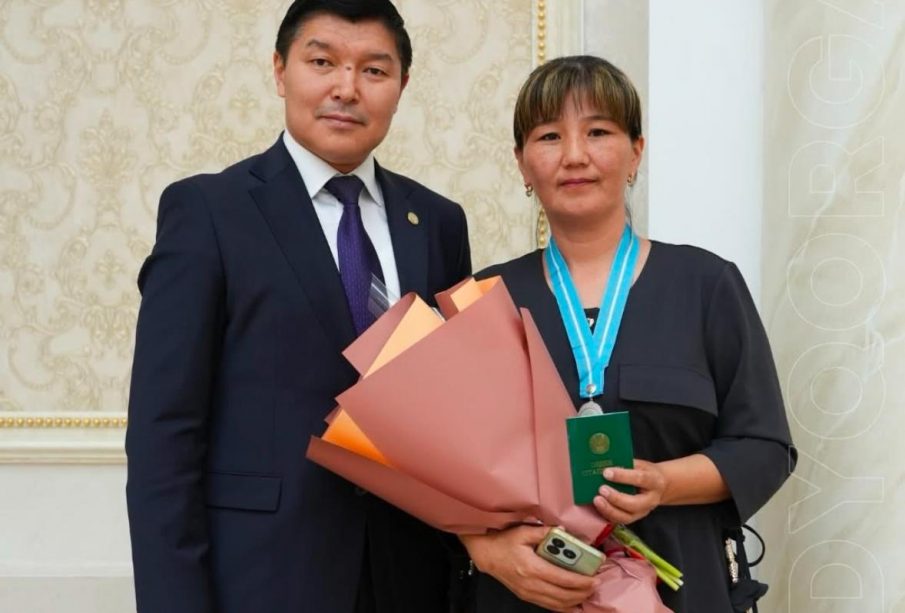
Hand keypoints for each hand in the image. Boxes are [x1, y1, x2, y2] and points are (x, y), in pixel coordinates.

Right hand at [459, 525, 598, 611]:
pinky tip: (573, 604)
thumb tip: (564, 530)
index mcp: (533, 568)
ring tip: (587, 593)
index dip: (582, 581)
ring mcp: (529, 593)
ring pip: (558, 604)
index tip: (595, 579)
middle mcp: (532, 584)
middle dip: (583, 592)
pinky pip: (549, 606)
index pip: (563, 579)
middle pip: (564, 595)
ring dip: (575, 601)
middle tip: (596, 585)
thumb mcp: (523, 532)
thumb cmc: (504, 542)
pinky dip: (564, 607)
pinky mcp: (527, 597)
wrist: (487, 555)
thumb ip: (544, 531)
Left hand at [592, 459, 666, 524]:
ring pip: (626, 517)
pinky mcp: (634, 518)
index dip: (622, 476)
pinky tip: (598, 506)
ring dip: (609, 509)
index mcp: (654, 482)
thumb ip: (626, 465)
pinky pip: (619, 520)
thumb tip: (605, 464)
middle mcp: (650, 500)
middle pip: (634, 503)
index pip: (640, 479)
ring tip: (597, 499)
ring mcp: (642, 512)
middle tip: (601, 489)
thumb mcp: (640, 465)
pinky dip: (607, 514)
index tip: (606, 472)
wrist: (659, 486)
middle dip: (616, 497)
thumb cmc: (645, 472)